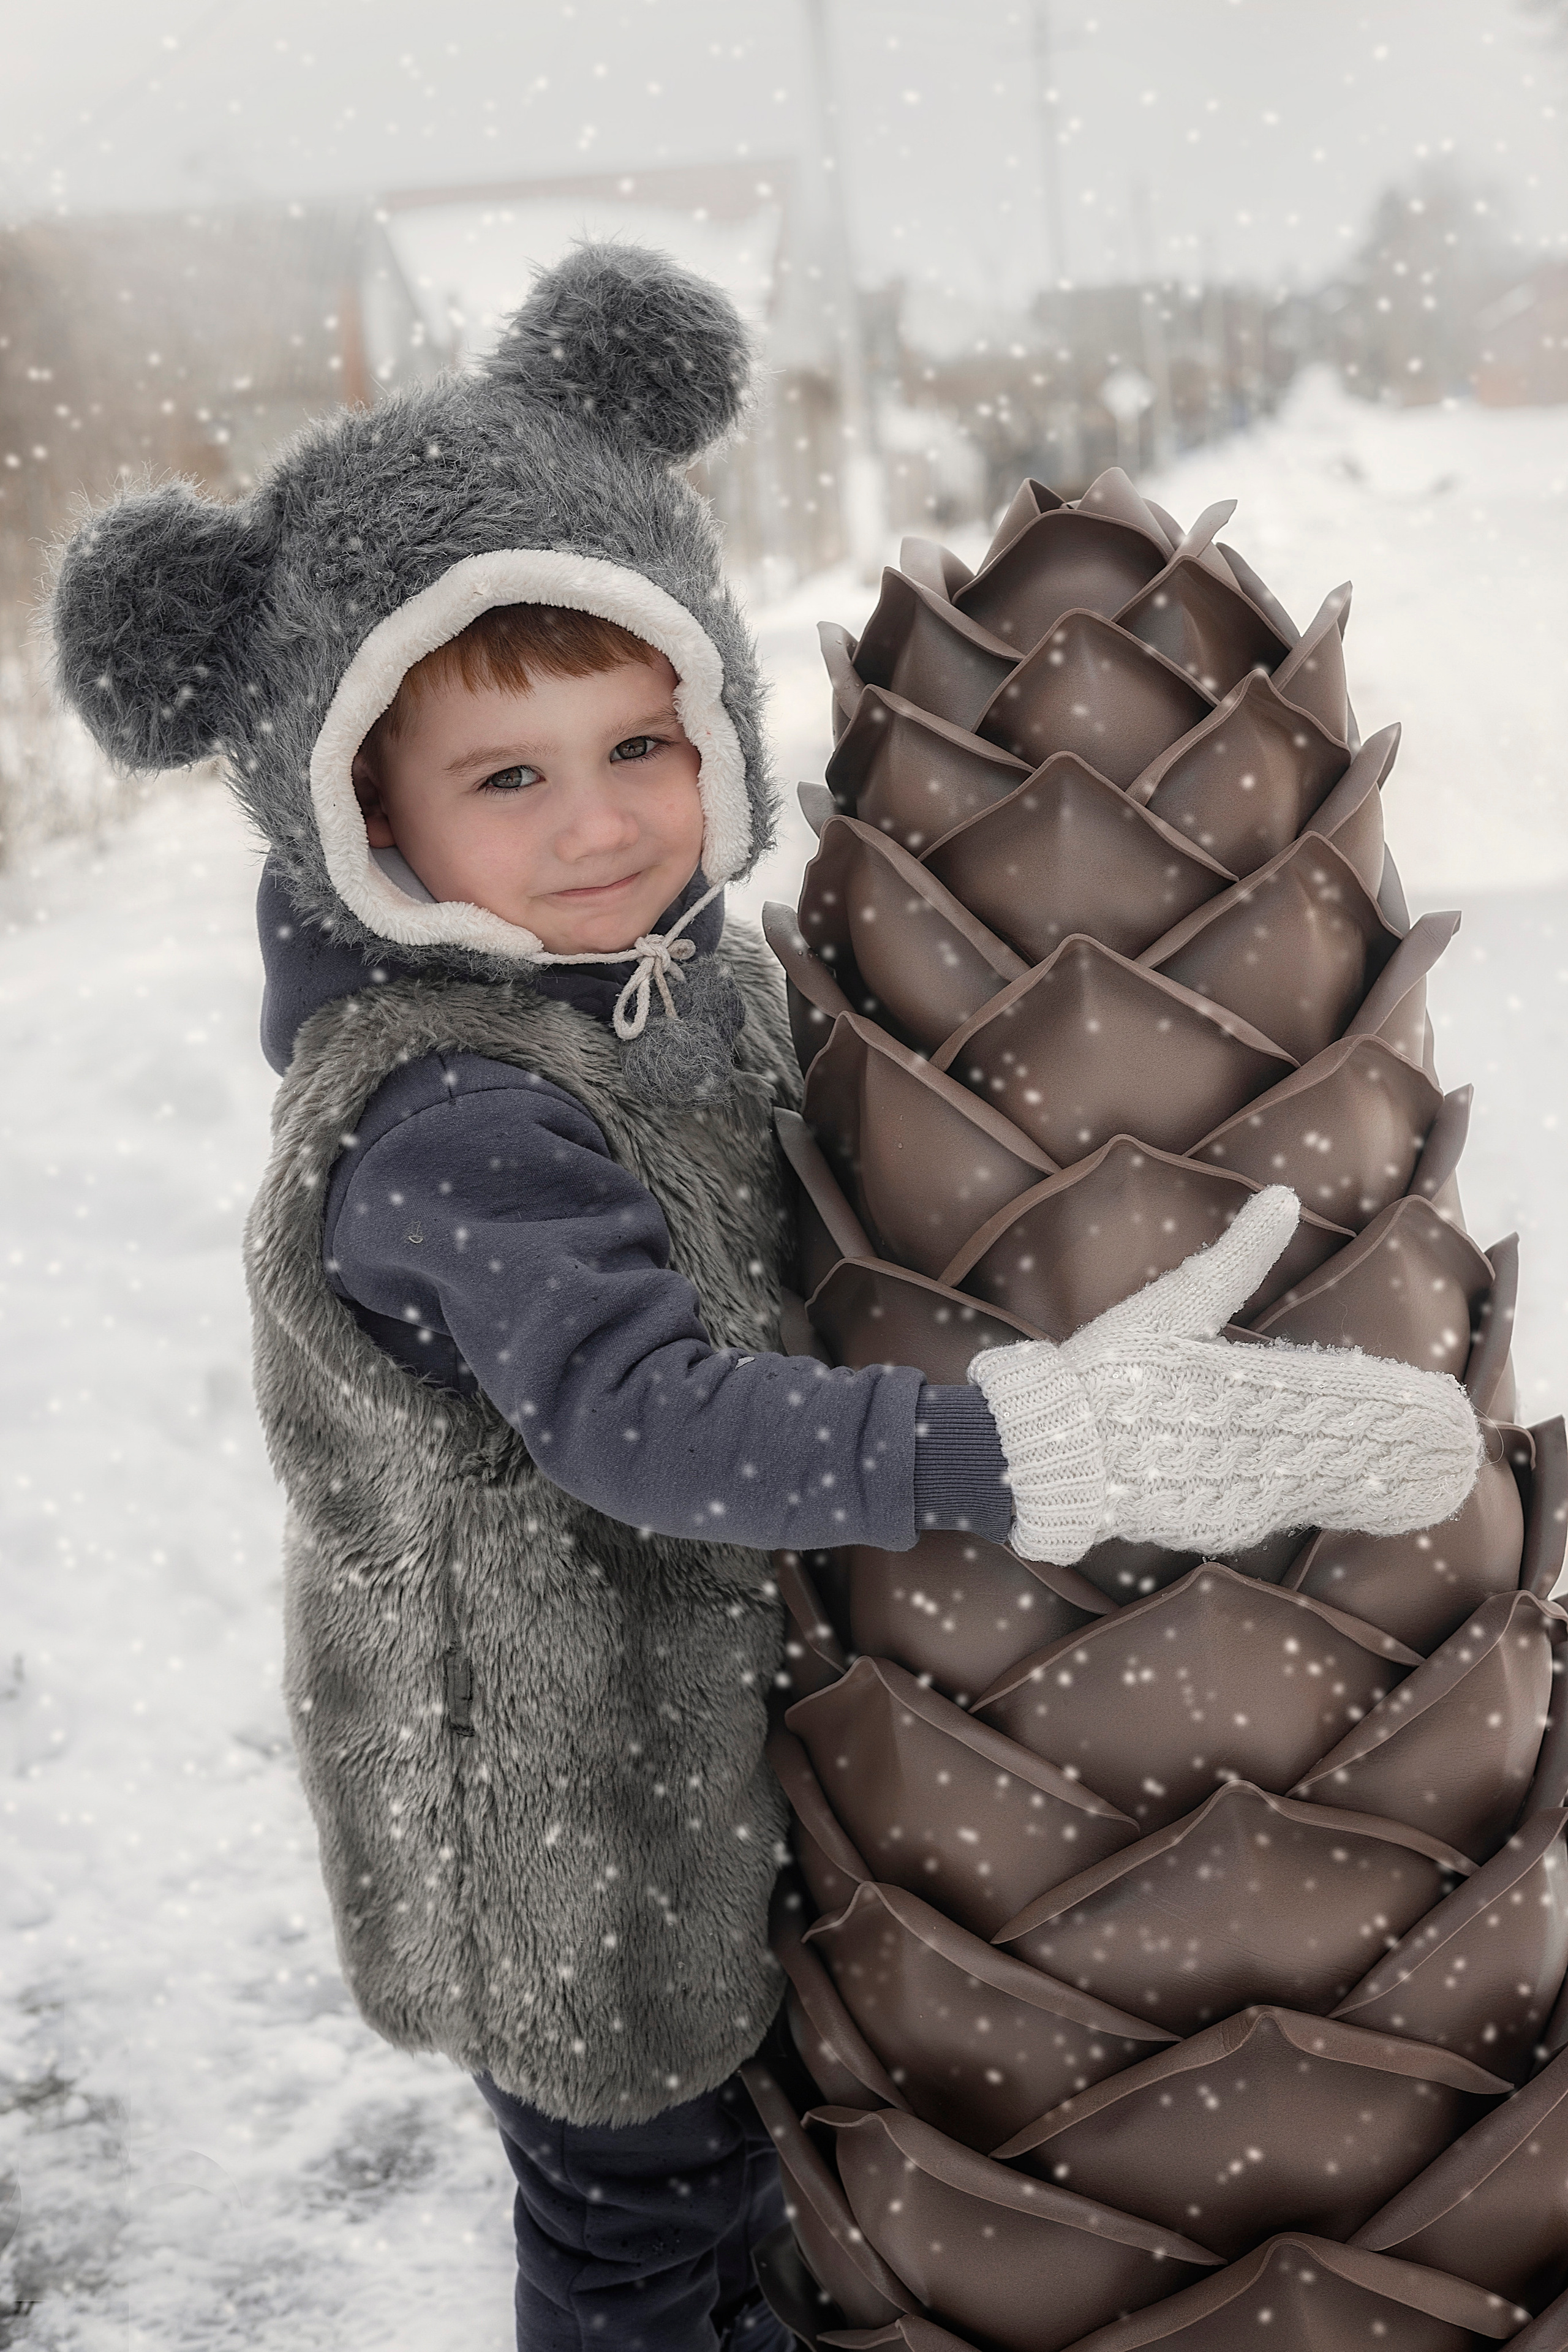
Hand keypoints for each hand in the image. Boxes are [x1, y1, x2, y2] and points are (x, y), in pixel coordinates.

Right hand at [968, 1187, 1482, 1565]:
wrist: (1047, 1453)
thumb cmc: (1103, 1370)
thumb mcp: (1171, 1305)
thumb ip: (1235, 1257)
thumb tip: (1283, 1196)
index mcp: (1248, 1389)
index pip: (1342, 1393)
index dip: (1393, 1401)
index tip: (1442, 1403)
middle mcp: (1253, 1448)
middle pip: (1348, 1452)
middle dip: (1402, 1450)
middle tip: (1456, 1447)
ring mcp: (1238, 1492)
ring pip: (1325, 1489)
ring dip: (1373, 1482)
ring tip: (1423, 1479)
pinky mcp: (1219, 1524)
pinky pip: (1283, 1511)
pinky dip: (1320, 1501)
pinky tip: (1349, 1498)